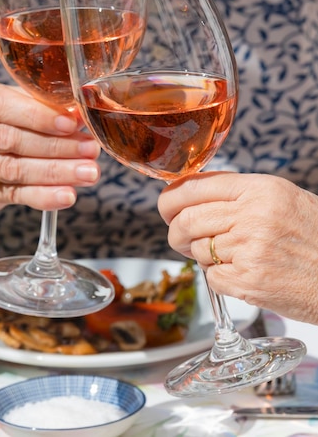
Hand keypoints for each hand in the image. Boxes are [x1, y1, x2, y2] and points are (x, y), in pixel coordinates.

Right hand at [0, 75, 100, 211]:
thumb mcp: (8, 98)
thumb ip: (39, 102)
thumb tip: (79, 114)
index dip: (37, 116)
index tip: (71, 123)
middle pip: (9, 140)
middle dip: (56, 146)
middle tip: (90, 149)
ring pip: (12, 170)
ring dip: (55, 172)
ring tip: (87, 172)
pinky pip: (12, 195)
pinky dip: (43, 196)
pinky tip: (67, 195)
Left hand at [158, 171, 317, 323]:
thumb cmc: (315, 236)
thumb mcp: (283, 197)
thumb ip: (239, 192)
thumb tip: (192, 191)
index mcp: (260, 188)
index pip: (194, 186)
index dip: (171, 199)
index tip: (166, 207)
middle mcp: (252, 215)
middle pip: (186, 219)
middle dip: (174, 231)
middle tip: (178, 237)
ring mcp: (249, 249)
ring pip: (196, 249)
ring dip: (201, 255)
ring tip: (227, 256)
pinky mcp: (249, 281)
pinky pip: (211, 277)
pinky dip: (217, 278)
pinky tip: (240, 274)